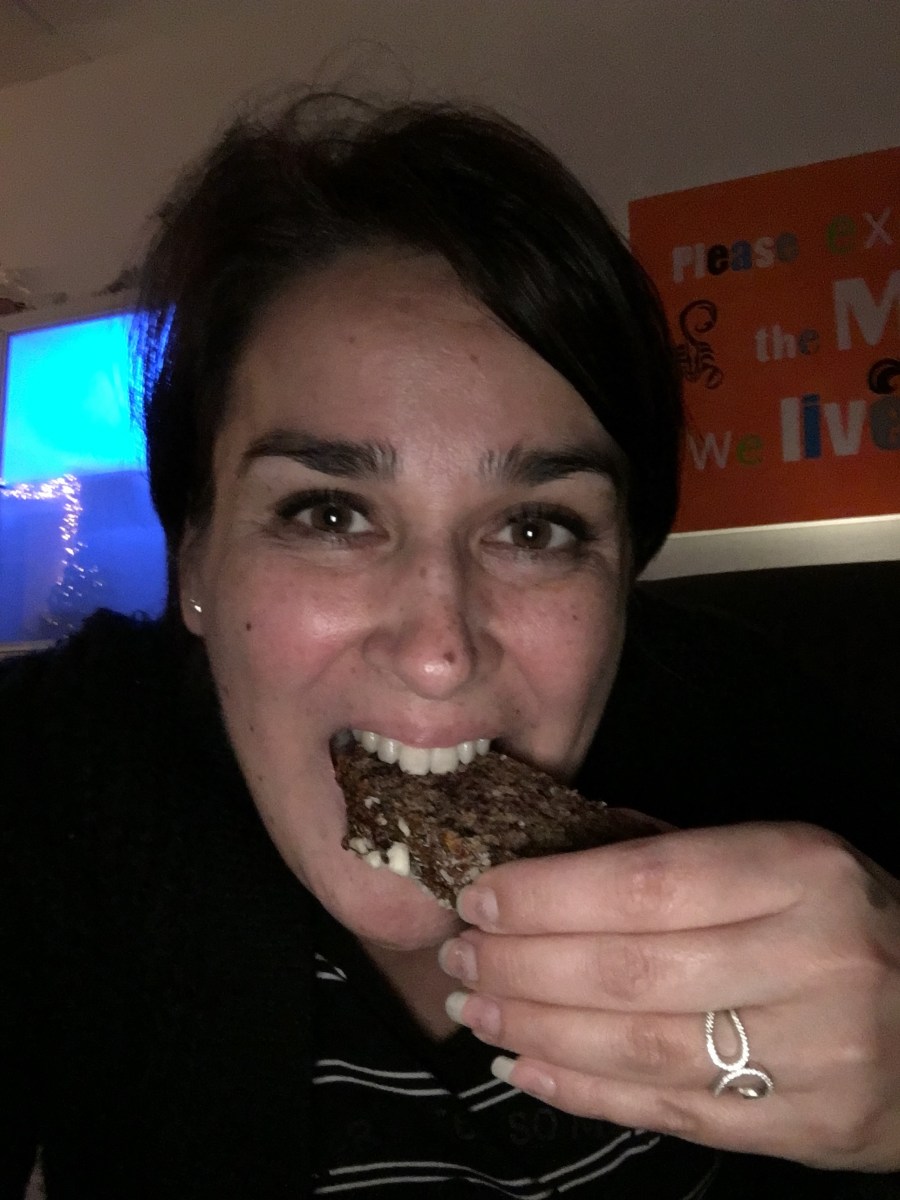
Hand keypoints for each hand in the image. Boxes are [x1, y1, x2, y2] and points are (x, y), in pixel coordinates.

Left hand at [438, 821, 899, 1171]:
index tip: (482, 896)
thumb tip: (547, 865)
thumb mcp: (781, 858)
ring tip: (475, 1009)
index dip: (549, 895)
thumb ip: (677, 859)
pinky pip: (669, 1112)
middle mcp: (812, 961)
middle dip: (522, 964)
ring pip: (639, 1047)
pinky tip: (524, 1067)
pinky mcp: (805, 1129)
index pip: (648, 883)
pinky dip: (582, 1092)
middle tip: (460, 956)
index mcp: (800, 872)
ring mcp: (814, 1056)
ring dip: (536, 1029)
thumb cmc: (841, 920)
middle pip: (630, 970)